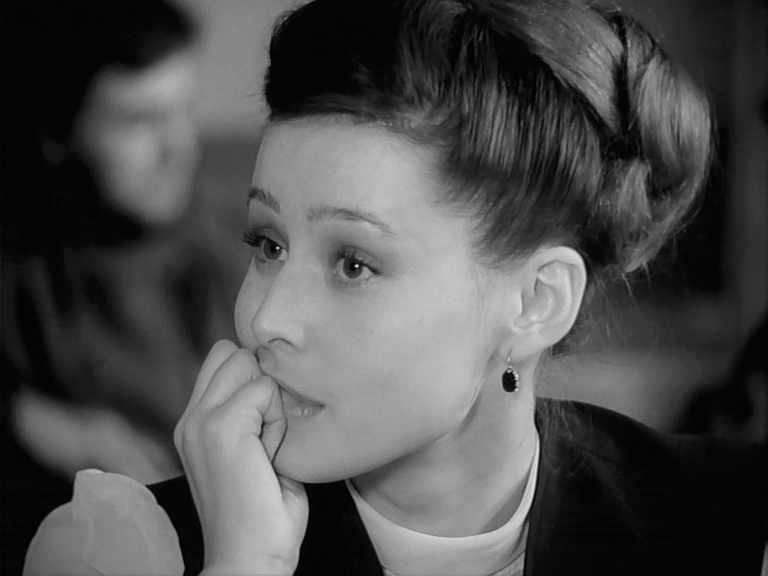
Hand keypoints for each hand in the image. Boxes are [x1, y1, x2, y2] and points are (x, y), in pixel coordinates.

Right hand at [174, 340, 307, 573]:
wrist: (249, 560)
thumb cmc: (264, 514)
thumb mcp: (254, 453)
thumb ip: (253, 416)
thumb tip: (274, 382)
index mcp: (196, 423)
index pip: (223, 359)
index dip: (254, 378)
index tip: (263, 426)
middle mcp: (191, 418)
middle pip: (232, 351)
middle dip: (261, 382)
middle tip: (266, 434)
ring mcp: (201, 421)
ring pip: (248, 364)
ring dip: (270, 401)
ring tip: (267, 445)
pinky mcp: (220, 428)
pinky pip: (265, 390)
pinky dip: (278, 420)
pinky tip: (270, 454)